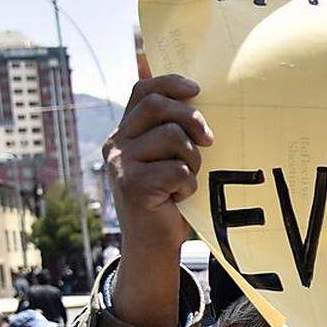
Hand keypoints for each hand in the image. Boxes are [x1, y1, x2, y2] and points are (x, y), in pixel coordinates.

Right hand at [105, 75, 213, 326]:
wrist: (154, 243)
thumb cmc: (170, 197)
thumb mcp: (172, 157)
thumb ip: (175, 129)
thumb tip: (196, 91)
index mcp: (125, 132)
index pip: (142, 91)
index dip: (169, 82)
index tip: (197, 88)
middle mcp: (116, 144)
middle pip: (158, 107)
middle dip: (192, 118)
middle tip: (209, 140)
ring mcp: (121, 164)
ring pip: (173, 137)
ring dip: (193, 159)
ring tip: (188, 178)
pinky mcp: (133, 185)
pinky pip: (178, 169)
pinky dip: (189, 184)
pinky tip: (179, 197)